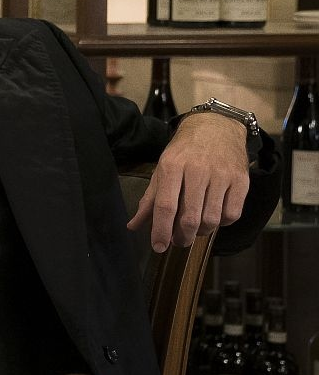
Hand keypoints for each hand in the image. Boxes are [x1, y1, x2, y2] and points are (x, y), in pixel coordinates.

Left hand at [128, 113, 251, 251]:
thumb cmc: (184, 152)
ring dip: (202, 232)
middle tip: (179, 241)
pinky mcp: (241, 180)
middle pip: (190, 217)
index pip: (166, 206)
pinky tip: (214, 217)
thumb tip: (134, 226)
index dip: (161, 230)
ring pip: (212, 218)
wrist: (217, 127)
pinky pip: (232, 214)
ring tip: (195, 230)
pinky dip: (222, 223)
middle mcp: (197, 170)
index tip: (158, 247)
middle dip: (182, 237)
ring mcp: (222, 175)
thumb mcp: (162, 169)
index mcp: (172, 166)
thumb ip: (149, 200)